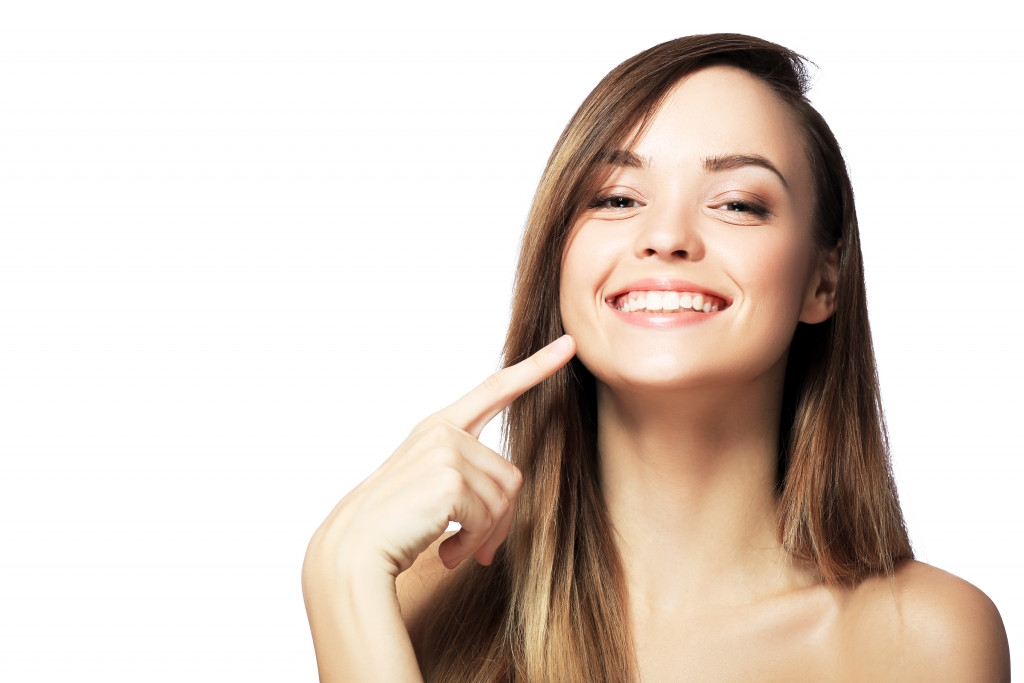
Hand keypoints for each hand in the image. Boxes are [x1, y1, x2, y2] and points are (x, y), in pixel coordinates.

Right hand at [307, 334, 575, 579]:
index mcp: (439, 427)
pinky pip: (488, 518)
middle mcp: (443, 431)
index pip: (495, 390)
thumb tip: (504, 515)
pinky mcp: (450, 479)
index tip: (567, 344)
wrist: (354, 550)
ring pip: (504, 499)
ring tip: (452, 546)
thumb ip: (472, 483)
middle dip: (499, 519)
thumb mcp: (435, 491)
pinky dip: (472, 544)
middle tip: (474, 545)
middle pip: (511, 476)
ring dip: (484, 535)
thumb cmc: (393, 525)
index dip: (534, 367)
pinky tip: (447, 551)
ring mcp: (446, 451)